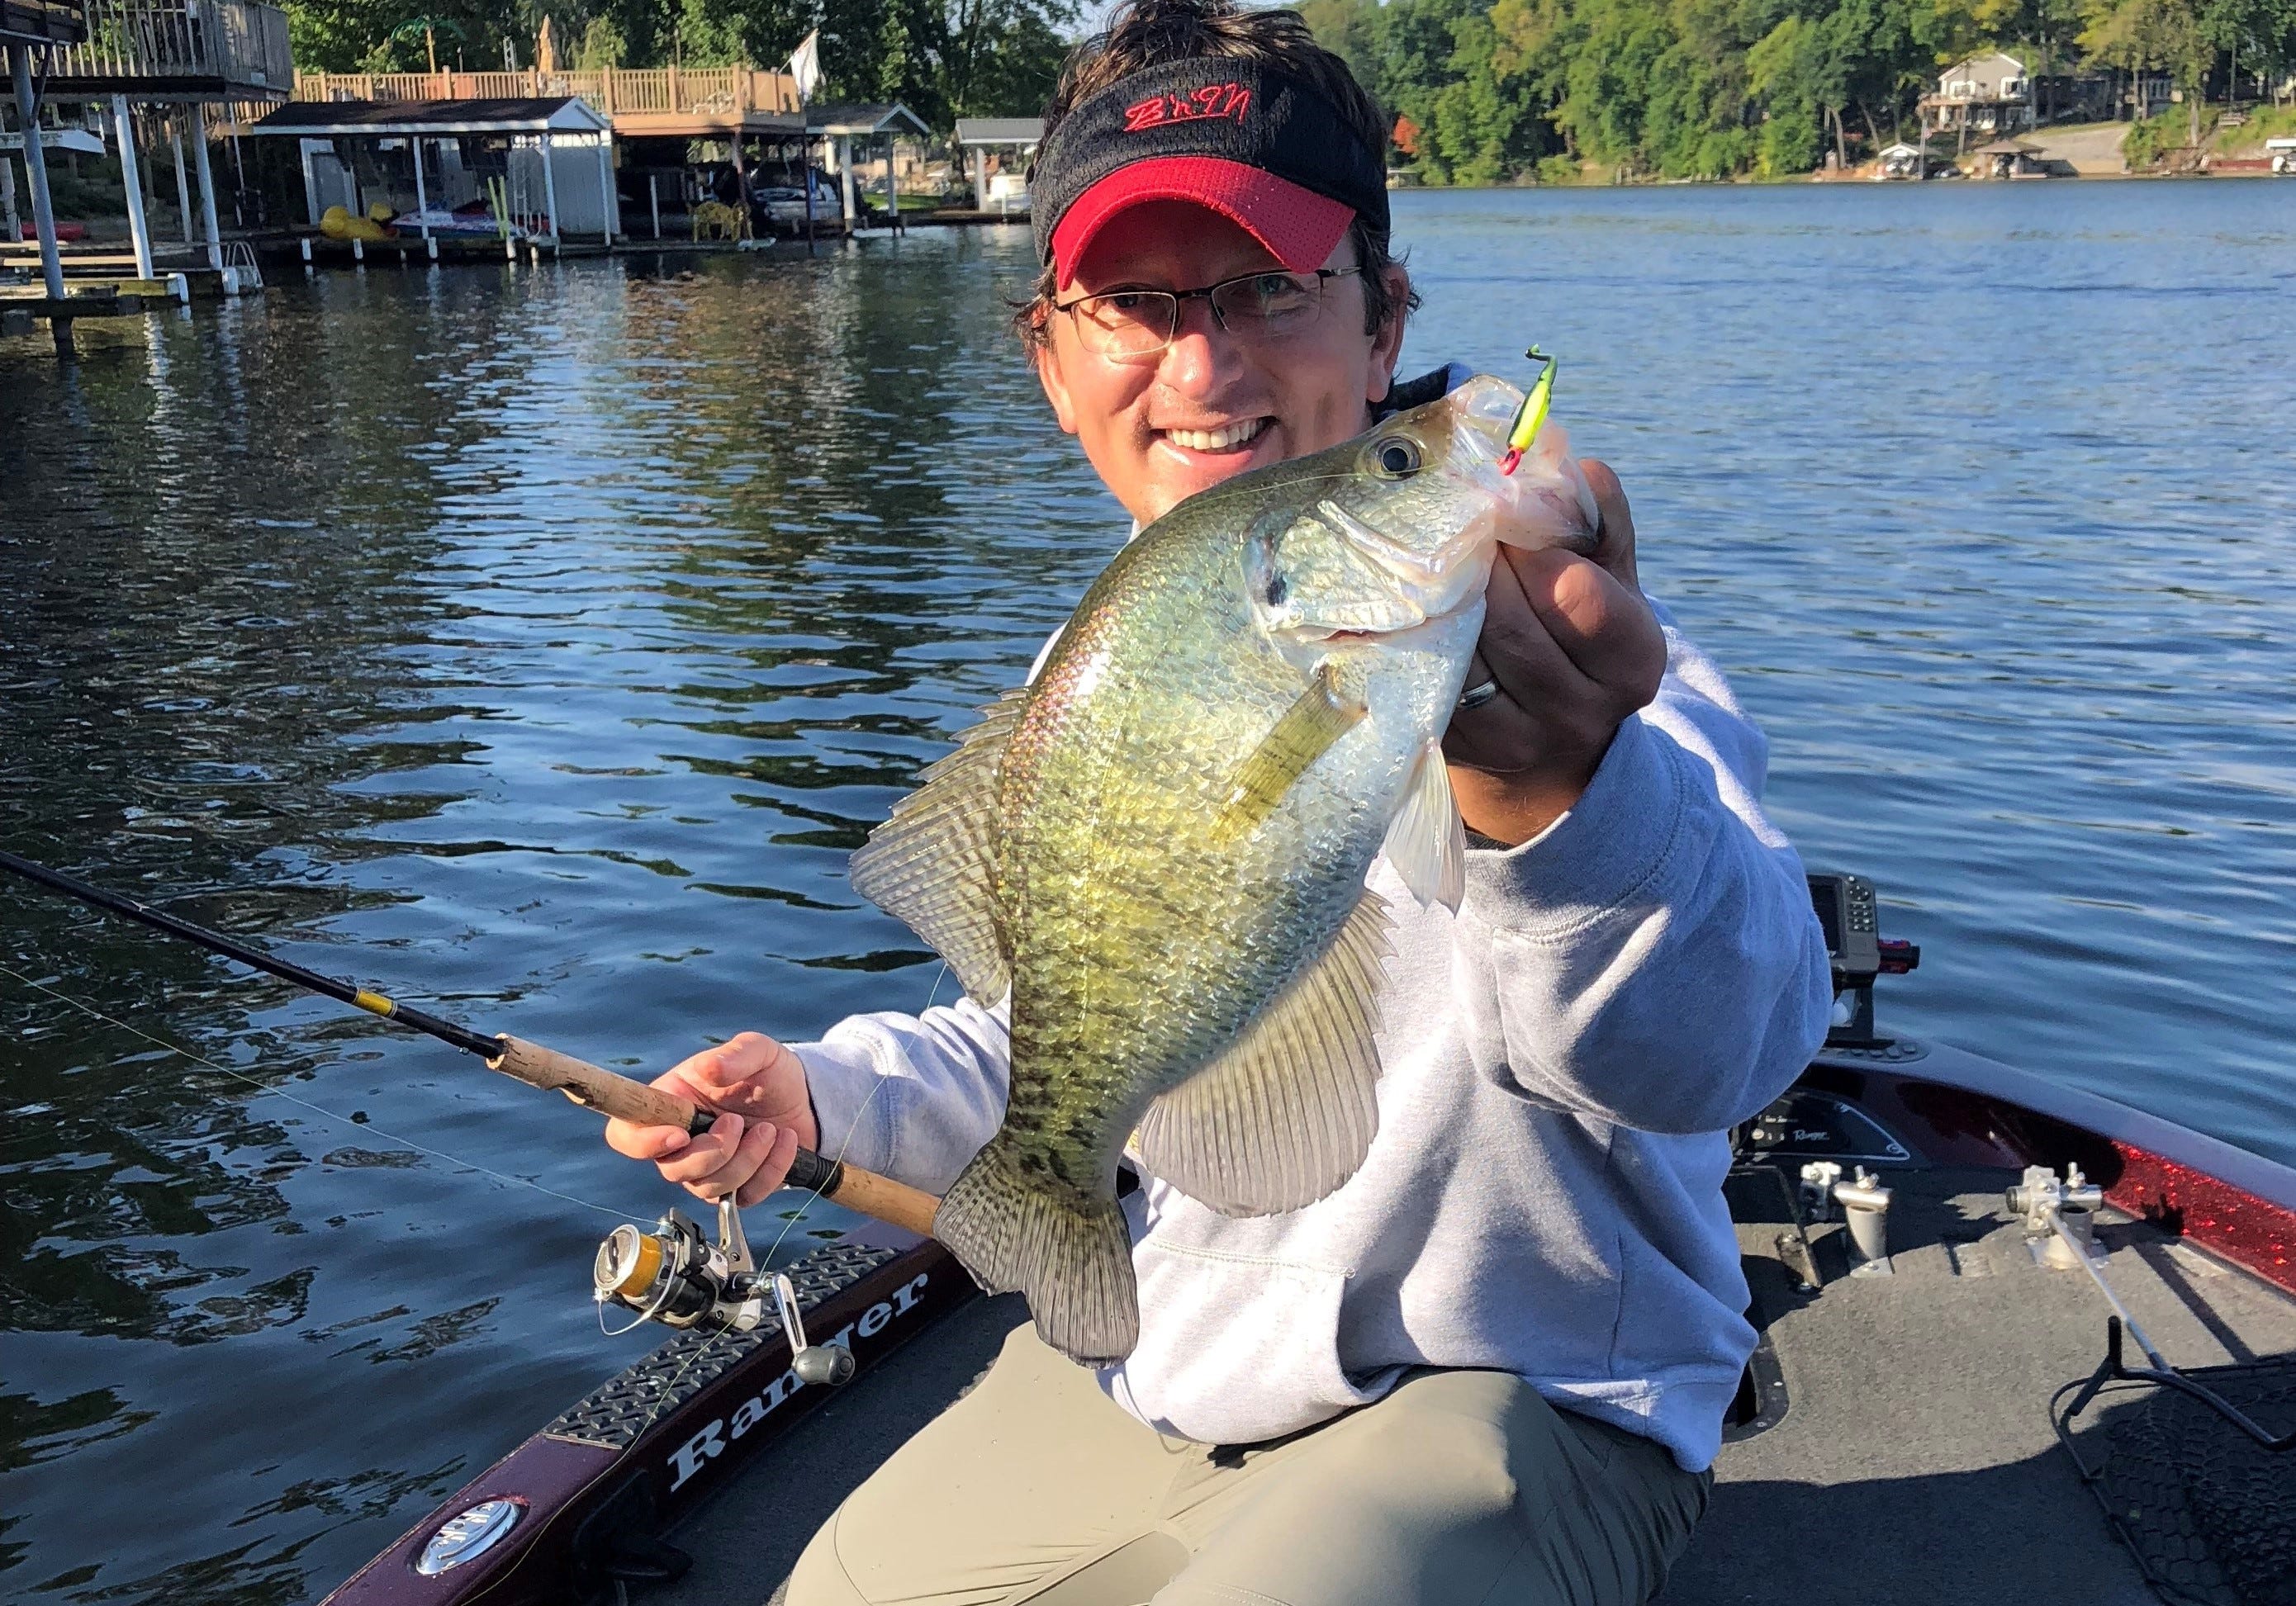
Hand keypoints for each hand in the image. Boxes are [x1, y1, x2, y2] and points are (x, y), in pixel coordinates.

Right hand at [603, 1032, 820, 1207]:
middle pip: (672, 1170)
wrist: (805, 1098)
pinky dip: (771, 1171)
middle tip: (739, 1122)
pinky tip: (786, 1142)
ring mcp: (706, 1170)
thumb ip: (736, 1054)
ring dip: (747, 1159)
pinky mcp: (736, 1188)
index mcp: (670, 1104)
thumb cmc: (769, 1072)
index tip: (680, 1135)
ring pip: (709, 1188)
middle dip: (713, 1151)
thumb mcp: (759, 1051)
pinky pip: (744, 1197)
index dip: (643, 1143)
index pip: (626, 1135)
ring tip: (771, 1129)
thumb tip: (711, 1068)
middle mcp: (680, 1142)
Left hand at [1443, 461, 1665, 845]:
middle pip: (1511, 624)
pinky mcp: (1460, 751)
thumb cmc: (1577, 635)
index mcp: (1632, 661)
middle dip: (1476, 567)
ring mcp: (1516, 740)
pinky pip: (1425, 684)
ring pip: (1462, 656)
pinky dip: (1408, 640)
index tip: (1503, 515)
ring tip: (1422, 562)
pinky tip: (1401, 608)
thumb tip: (1580, 469)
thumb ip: (1602, 524)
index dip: (1534, 549)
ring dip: (1435, 602)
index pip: (1578, 595)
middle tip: (1450, 528)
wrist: (1548, 742)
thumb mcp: (1610, 582)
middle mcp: (1580, 710)